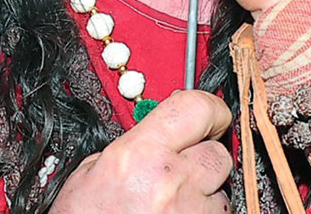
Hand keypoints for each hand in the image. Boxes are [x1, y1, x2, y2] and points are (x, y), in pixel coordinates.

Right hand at [50, 91, 232, 213]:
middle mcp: (171, 182)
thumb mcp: (90, 174)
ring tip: (171, 203)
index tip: (208, 113)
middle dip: (202, 156)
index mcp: (140, 155)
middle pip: (216, 151)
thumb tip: (160, 134)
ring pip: (221, 188)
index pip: (196, 108)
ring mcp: (191, 212)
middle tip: (180, 167)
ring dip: (203, 192)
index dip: (208, 108)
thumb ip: (132, 147)